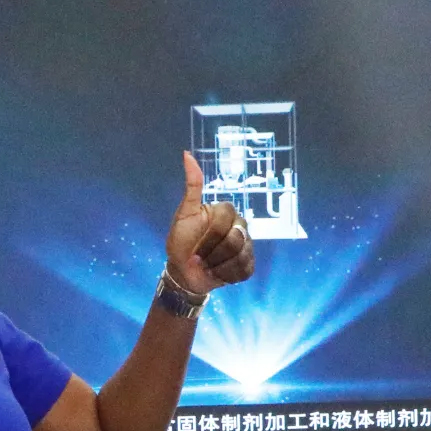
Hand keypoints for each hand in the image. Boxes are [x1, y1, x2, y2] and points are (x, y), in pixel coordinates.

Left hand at [165, 151, 254, 297]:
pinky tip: (216, 274)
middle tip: (198, 259)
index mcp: (225, 211)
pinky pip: (245, 270)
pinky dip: (227, 276)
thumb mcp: (184, 214)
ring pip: (240, 256)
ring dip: (217, 266)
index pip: (224, 221)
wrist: (183, 272)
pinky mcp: (248, 264)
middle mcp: (240, 225)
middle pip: (235, 240)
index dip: (208, 238)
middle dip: (212, 254)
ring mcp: (247, 245)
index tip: (193, 249)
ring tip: (206, 266)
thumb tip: (186, 154)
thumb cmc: (182, 241)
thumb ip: (191, 186)